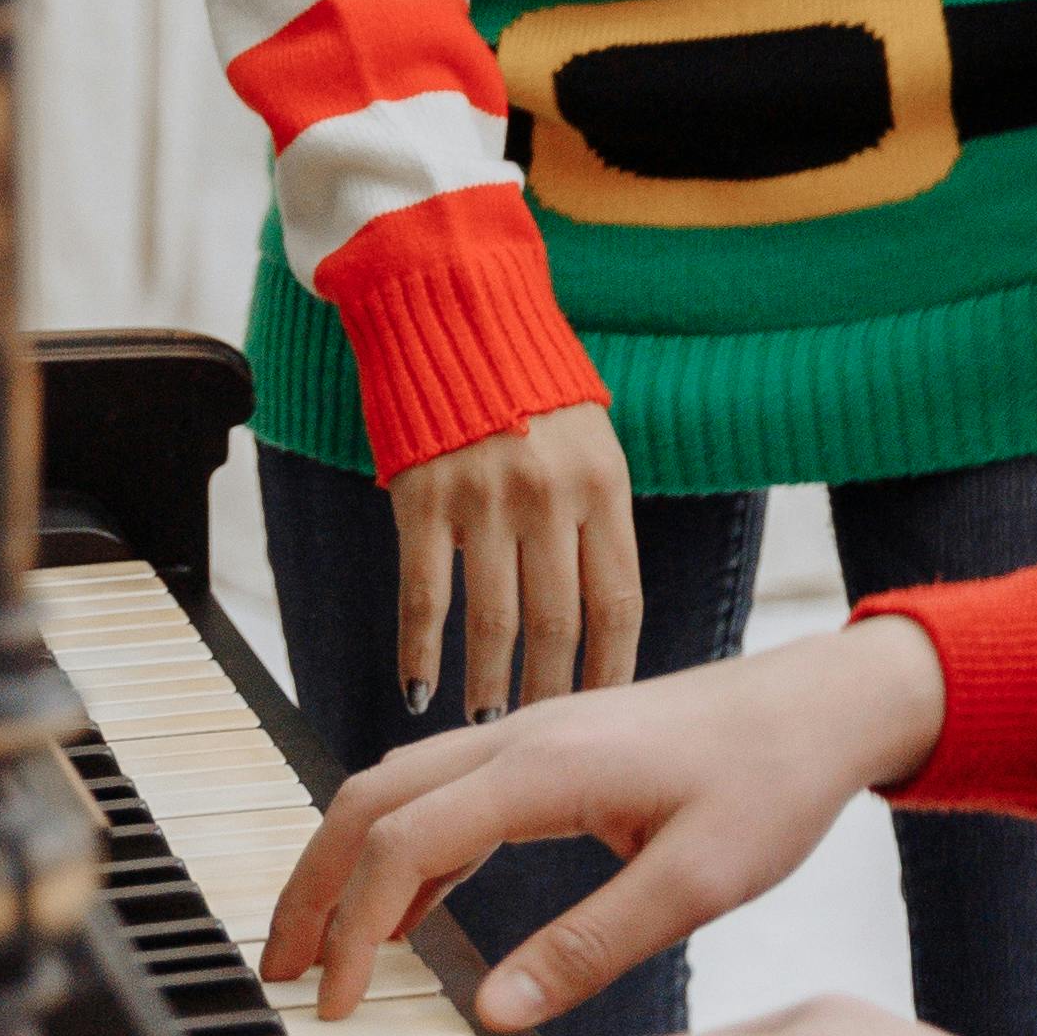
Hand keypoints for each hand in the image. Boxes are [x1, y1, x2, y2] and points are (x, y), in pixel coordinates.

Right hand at [263, 616, 952, 1027]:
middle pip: (369, 801)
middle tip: (281, 977)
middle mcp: (519, 737)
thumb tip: (494, 1009)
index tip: (334, 1007)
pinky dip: (401, 853)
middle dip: (312, 888)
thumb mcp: (700, 882)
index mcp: (545, 766)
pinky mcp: (549, 751)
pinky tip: (403, 916)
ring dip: (345, 866)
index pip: (404, 842)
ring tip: (319, 953)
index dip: (353, 927)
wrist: (824, 706)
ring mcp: (529, 736)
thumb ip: (593, 945)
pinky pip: (444, 794)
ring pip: (396, 790)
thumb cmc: (774, 785)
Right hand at [385, 401, 642, 714]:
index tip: (602, 711)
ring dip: (489, 682)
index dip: (611, 668)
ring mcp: (484, 499)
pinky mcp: (423, 498)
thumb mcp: (592, 441)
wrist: (454, 307)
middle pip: (558, 623)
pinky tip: (418, 688)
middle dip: (550, 688)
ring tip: (486, 717)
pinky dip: (419, 650)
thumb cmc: (529, 382)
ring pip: (493, 621)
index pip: (618, 603)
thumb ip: (597, 517)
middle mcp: (550, 497)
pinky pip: (424, 594)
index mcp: (603, 486)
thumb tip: (600, 612)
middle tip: (540, 728)